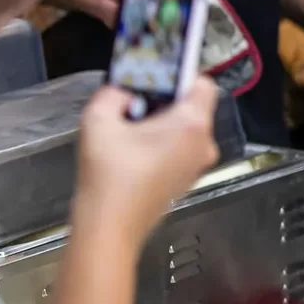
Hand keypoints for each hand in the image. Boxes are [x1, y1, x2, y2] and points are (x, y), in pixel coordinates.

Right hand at [72, 79, 220, 239]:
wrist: (110, 226)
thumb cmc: (108, 173)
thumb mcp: (99, 119)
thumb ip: (112, 92)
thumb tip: (122, 90)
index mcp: (192, 124)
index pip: (204, 83)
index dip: (179, 76)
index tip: (153, 80)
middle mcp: (204, 145)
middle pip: (194, 108)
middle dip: (166, 102)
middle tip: (133, 107)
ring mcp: (198, 166)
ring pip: (186, 131)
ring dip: (162, 126)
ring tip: (129, 133)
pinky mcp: (187, 182)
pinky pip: (181, 151)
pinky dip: (163, 147)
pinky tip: (134, 155)